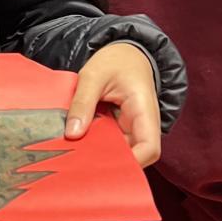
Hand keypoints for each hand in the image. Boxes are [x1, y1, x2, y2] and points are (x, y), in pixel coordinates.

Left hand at [65, 43, 160, 166]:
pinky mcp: (119, 129)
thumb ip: (83, 102)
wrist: (125, 54)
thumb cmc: (115, 61)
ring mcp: (130, 128)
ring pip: (119, 152)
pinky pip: (109, 143)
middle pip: (134, 156)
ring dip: (99, 156)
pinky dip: (95, 145)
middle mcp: (142, 125)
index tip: (103, 166)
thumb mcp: (94, 75)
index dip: (132, 163)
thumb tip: (72, 134)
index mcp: (144, 111)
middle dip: (109, 163)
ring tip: (74, 157)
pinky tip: (77, 146)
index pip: (149, 148)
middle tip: (79, 165)